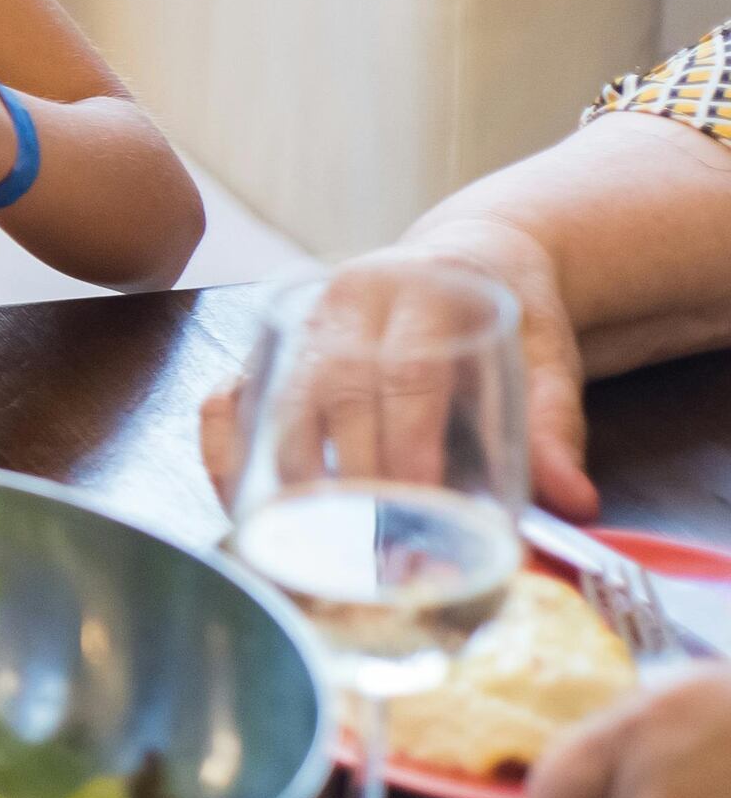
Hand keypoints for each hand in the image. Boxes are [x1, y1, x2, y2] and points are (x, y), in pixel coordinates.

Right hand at [196, 233, 590, 513]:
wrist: (467, 255)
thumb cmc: (507, 314)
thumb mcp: (546, 355)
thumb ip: (553, 426)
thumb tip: (574, 503)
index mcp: (423, 288)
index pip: (408, 369)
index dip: (408, 440)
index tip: (419, 502)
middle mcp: (348, 296)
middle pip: (333, 387)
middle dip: (346, 472)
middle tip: (367, 543)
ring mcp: (298, 319)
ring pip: (271, 395)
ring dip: (281, 471)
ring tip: (305, 538)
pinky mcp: (266, 347)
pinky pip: (227, 396)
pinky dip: (223, 450)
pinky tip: (242, 503)